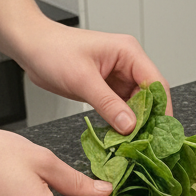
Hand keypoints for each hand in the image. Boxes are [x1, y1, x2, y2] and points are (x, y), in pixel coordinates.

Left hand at [16, 22, 171, 134]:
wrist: (33, 49)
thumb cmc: (55, 52)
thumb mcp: (83, 79)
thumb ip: (108, 103)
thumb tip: (130, 125)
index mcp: (128, 53)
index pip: (155, 83)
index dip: (162, 109)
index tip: (161, 133)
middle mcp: (126, 64)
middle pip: (148, 97)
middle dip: (147, 121)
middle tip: (145, 146)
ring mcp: (116, 78)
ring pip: (134, 106)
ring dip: (132, 125)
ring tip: (131, 146)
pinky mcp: (105, 90)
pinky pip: (118, 110)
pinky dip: (119, 124)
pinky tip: (117, 139)